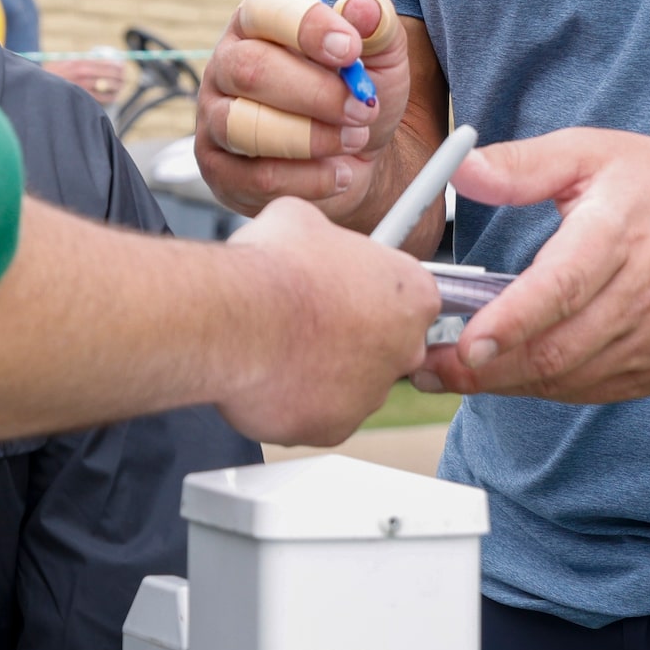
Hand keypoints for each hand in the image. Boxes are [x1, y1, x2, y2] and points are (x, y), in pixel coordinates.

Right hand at [45, 56, 126, 105]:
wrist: (36, 88)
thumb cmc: (52, 76)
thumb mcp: (64, 63)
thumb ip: (79, 62)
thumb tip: (99, 61)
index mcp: (79, 63)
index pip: (104, 63)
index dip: (116, 66)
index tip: (121, 67)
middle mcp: (81, 74)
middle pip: (108, 74)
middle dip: (119, 77)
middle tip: (123, 78)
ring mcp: (81, 87)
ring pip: (106, 87)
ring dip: (116, 87)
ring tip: (119, 87)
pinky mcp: (80, 99)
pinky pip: (100, 99)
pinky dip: (108, 98)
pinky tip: (112, 97)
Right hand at [196, 0, 412, 226]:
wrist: (356, 157)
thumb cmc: (358, 93)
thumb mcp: (380, 55)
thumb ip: (377, 25)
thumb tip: (364, 7)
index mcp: (259, 21)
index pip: (266, 9)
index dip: (308, 27)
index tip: (351, 49)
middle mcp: (227, 64)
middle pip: (249, 71)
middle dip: (316, 94)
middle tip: (362, 109)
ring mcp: (215, 118)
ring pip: (245, 127)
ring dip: (312, 139)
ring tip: (355, 139)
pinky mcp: (219, 170)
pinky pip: (256, 177)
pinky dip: (309, 179)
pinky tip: (339, 173)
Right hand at [218, 197, 438, 444]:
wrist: (237, 319)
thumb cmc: (273, 268)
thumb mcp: (304, 220)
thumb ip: (327, 237)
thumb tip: (311, 237)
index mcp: (412, 294)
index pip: (407, 299)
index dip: (369, 294)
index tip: (344, 292)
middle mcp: (404, 349)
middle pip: (384, 346)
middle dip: (351, 336)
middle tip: (310, 319)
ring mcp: (371, 394)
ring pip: (349, 384)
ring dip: (323, 370)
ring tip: (282, 344)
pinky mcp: (335, 428)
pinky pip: (318, 415)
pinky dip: (296, 401)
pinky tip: (271, 373)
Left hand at [420, 130, 649, 404]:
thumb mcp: (590, 152)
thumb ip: (520, 167)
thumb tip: (458, 170)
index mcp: (621, 230)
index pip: (563, 288)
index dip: (511, 322)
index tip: (465, 345)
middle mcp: (646, 291)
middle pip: (558, 348)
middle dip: (486, 368)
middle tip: (427, 367)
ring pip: (571, 379)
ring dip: (509, 383)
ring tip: (455, 372)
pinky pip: (592, 389)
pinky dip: (547, 387)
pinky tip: (513, 372)